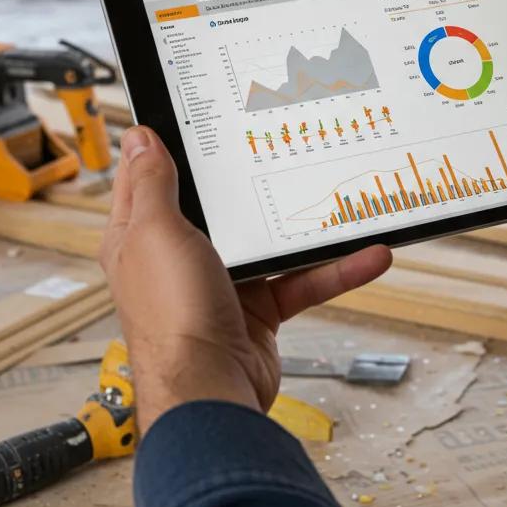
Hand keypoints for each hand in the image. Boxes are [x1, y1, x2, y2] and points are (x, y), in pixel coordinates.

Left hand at [99, 126, 391, 434]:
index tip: (199, 113)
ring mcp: (220, 282)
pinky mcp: (258, 307)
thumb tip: (139, 138)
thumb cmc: (173, 317)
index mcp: (141, 234)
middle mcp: (178, 256)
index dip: (168, 144)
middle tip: (281, 141)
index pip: (149, 176)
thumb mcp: (157, 233)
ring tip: (339, 194)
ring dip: (304, 225)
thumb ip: (152, 185)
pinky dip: (334, 270)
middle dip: (249, 176)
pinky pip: (301, 280)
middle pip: (217, 203)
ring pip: (268, 240)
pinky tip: (367, 255)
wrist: (210, 393)